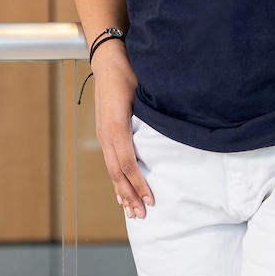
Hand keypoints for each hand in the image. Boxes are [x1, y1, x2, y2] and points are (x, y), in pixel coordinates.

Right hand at [93, 55, 153, 219]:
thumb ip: (151, 114)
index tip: (151, 199)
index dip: (139, 183)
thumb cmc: (129, 72)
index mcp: (117, 126)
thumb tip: (171, 131)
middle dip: (130, 195)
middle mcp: (107, 134)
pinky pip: (110, 161)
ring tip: (131, 212)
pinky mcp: (105, 133)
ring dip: (121, 192)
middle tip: (143, 215)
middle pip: (118, 172)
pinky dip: (116, 179)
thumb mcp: (143, 91)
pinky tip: (120, 193)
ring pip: (112, 170)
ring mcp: (103, 134)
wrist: (108, 60)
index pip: (128, 163)